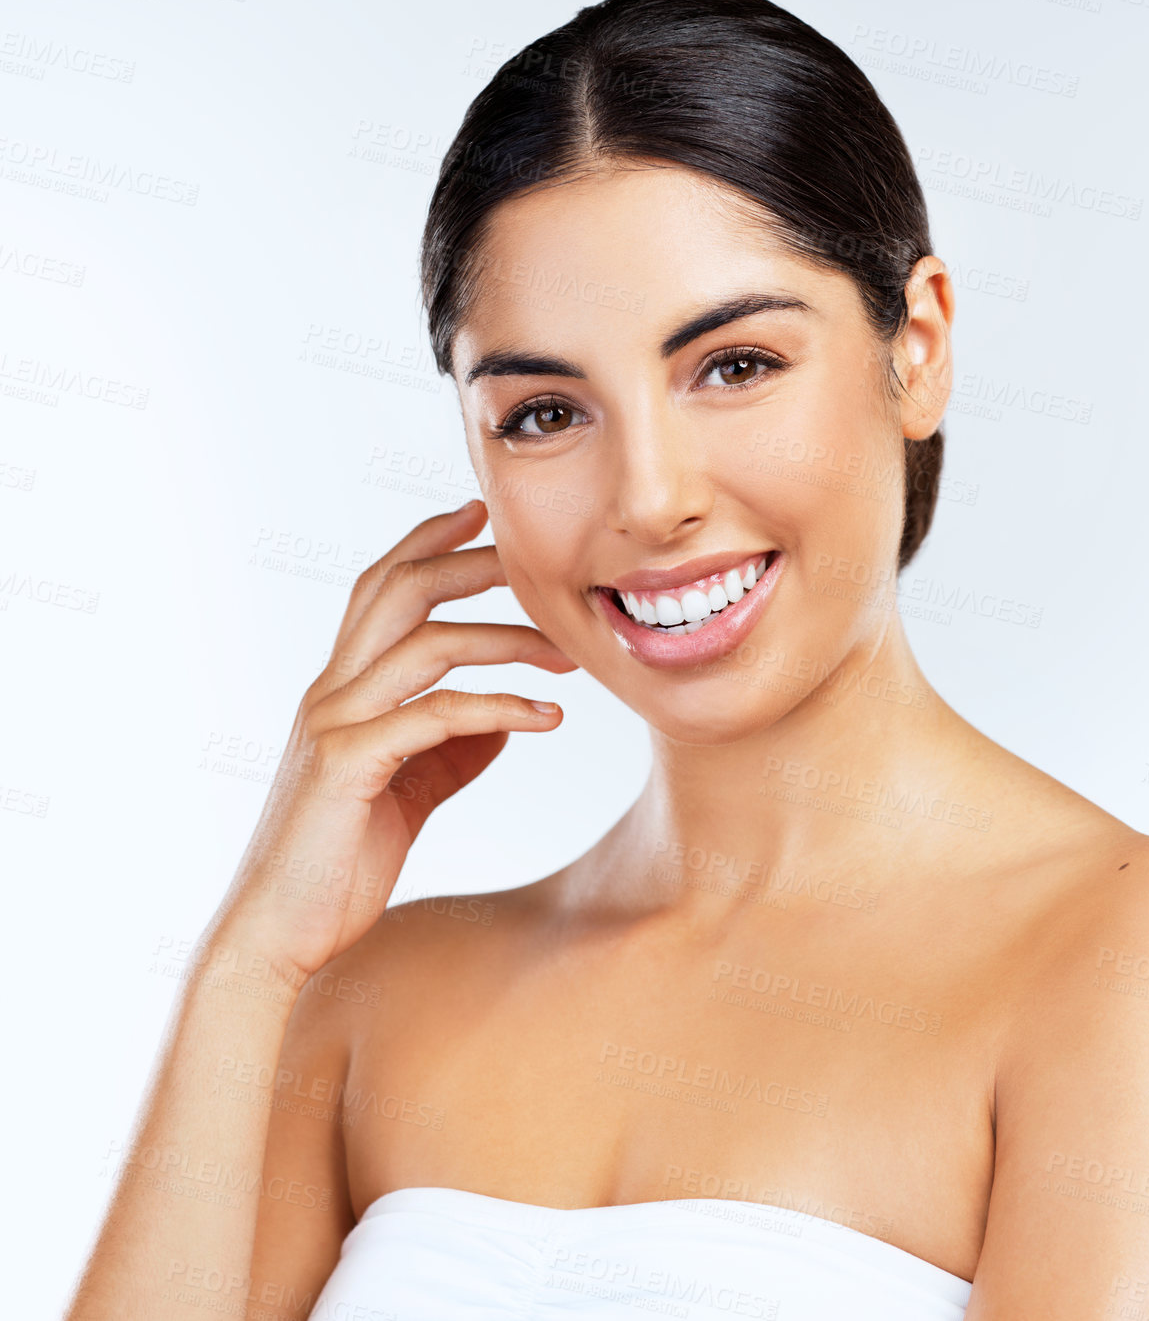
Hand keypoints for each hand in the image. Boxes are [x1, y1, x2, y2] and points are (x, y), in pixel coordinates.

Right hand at [206, 500, 576, 984]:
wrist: (278, 934)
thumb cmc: (341, 861)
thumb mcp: (410, 789)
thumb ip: (451, 745)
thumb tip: (506, 714)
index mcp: (340, 689)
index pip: (380, 589)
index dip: (426, 543)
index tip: (480, 514)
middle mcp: (330, 692)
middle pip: (399, 591)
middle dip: (472, 564)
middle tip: (541, 560)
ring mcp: (333, 724)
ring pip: (425, 645)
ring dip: (507, 639)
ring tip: (569, 649)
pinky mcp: (346, 765)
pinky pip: (434, 716)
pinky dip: (500, 707)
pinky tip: (547, 716)